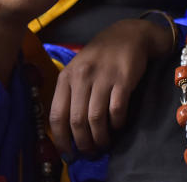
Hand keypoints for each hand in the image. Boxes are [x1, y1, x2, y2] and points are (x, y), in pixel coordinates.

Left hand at [50, 18, 171, 153]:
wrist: (129, 34)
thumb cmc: (101, 56)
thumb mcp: (79, 69)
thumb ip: (70, 93)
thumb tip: (67, 129)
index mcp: (66, 76)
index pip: (57, 114)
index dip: (61, 139)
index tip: (68, 152)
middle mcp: (82, 76)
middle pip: (77, 121)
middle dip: (83, 142)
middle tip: (90, 152)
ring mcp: (102, 77)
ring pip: (96, 119)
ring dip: (100, 137)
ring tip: (104, 144)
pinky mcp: (123, 79)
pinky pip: (117, 110)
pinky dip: (117, 124)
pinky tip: (118, 126)